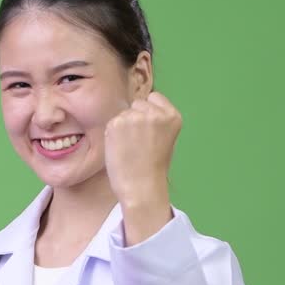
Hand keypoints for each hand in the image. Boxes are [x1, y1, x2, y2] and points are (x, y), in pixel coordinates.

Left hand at [104, 91, 179, 243]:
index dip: (148, 112)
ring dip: (123, 125)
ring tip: (129, 146)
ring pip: (123, 113)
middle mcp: (155, 113)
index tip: (148, 129)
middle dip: (135, 118)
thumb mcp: (165, 138)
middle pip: (137, 104)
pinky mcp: (116, 123)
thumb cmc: (153, 167)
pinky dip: (113, 133)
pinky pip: (112, 122)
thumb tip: (139, 108)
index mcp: (172, 116)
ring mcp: (135, 116)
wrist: (141, 186)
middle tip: (138, 141)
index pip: (154, 97)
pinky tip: (120, 148)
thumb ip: (156, 121)